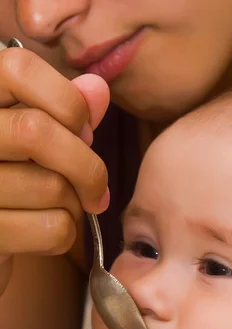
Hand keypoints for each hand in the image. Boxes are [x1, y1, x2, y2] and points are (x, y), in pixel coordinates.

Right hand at [0, 47, 109, 293]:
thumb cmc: (13, 183)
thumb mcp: (34, 140)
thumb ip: (65, 111)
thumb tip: (98, 89)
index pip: (18, 68)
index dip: (68, 100)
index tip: (84, 131)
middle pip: (37, 131)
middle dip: (86, 166)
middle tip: (96, 191)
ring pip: (52, 187)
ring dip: (74, 206)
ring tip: (59, 210)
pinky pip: (52, 229)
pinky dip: (65, 236)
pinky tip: (47, 232)